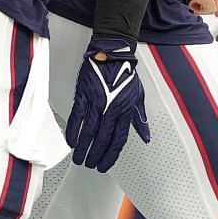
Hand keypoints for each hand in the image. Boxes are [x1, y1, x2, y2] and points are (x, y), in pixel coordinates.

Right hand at [64, 33, 149, 171]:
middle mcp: (111, 110)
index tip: (105, 165)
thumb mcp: (138, 97)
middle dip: (96, 156)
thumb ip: (140, 119)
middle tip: (90, 165)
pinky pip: (77, 117)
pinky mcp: (84, 95)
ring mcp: (96, 103)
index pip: (118, 141)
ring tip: (79, 159)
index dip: (111, 156)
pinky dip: (73, 131)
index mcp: (125, 112)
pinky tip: (71, 141)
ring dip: (83, 148)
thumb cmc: (125, 73)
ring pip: (89, 132)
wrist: (112, 53)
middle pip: (103, 140)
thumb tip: (146, 136)